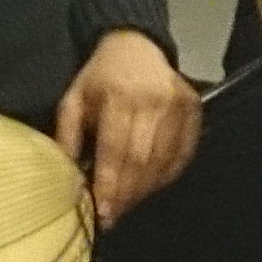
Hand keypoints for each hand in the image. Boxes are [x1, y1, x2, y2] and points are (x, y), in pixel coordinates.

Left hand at [53, 30, 197, 225]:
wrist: (136, 45)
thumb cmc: (100, 77)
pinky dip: (167, 175)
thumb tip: (68, 181)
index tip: (103, 212)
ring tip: (129, 205)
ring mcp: (178, 105)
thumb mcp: (73, 100)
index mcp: (118, 96)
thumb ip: (67, 138)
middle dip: (127, 194)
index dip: (110, 184)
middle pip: (141, 160)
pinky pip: (183, 153)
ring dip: (146, 190)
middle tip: (114, 216)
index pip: (116, 149)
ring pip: (164, 160)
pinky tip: (151, 186)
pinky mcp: (194, 109)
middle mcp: (153, 100)